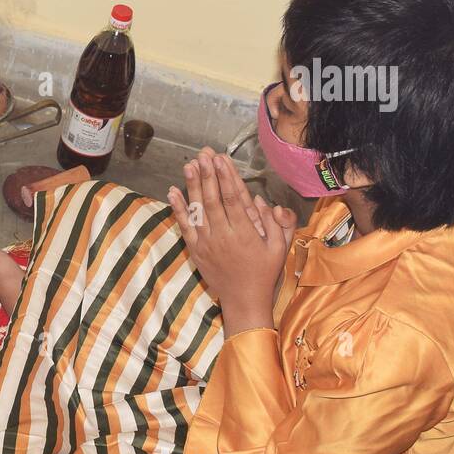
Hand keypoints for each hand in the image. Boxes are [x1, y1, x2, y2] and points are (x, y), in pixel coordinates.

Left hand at [167, 151, 295, 336]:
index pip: (234, 199)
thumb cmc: (264, 272)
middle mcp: (223, 236)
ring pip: (197, 209)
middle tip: (204, 154)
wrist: (243, 300)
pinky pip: (184, 226)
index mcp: (245, 233)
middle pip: (213, 199)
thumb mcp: (280, 248)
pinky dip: (178, 208)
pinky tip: (173, 191)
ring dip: (192, 186)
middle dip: (208, 174)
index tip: (221, 159)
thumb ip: (277, 224)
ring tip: (190, 164)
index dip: (226, 177)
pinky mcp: (195, 249)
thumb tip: (264, 202)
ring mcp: (206, 243)